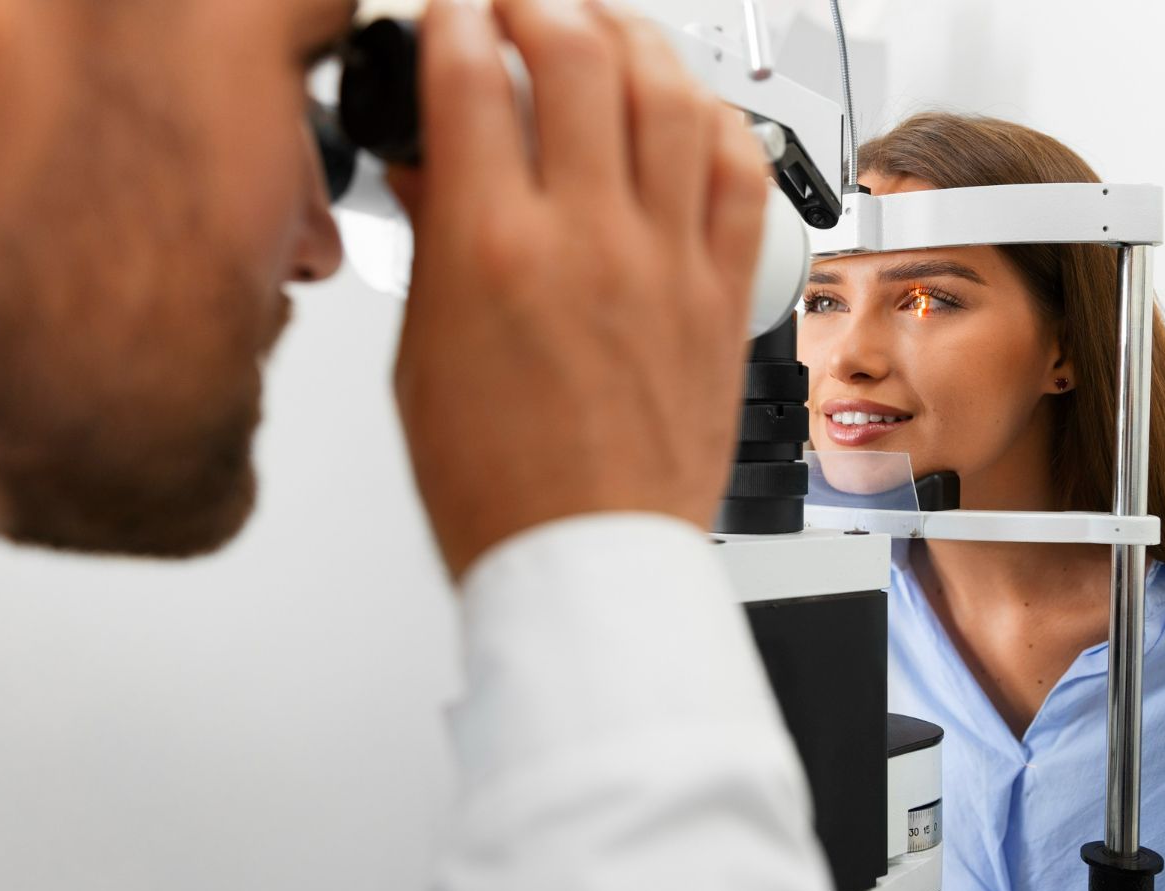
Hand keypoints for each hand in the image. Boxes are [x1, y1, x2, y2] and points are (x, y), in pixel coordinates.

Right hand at [392, 0, 766, 579]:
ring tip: (604, 25)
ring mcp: (668, 264)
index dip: (453, 19)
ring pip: (670, 94)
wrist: (589, 560)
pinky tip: (689, 107)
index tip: (449, 13)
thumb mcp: (424, 358)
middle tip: (521, 1)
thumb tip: (432, 171)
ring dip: (632, 34)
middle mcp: (590, 241)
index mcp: (494, 254)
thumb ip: (433, 245)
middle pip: (576, 54)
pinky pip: (740, 174)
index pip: (470, 79)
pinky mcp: (723, 296)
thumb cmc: (501, 488)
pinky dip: (714, 120)